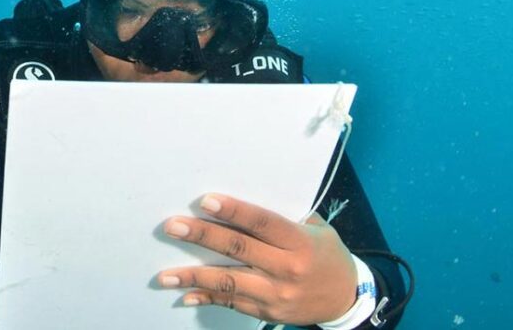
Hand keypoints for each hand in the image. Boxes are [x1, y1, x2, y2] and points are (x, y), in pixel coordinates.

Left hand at [156, 193, 356, 325]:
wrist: (347, 299)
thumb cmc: (328, 255)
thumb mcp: (317, 230)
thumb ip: (286, 217)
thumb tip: (246, 200)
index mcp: (299, 242)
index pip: (262, 223)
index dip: (233, 211)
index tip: (206, 201)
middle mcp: (286, 269)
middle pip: (239, 249)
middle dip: (203, 237)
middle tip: (173, 227)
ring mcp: (275, 294)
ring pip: (229, 282)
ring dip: (194, 277)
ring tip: (166, 274)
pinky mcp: (267, 311)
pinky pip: (232, 303)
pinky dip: (207, 297)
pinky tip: (186, 294)